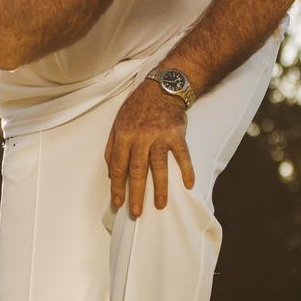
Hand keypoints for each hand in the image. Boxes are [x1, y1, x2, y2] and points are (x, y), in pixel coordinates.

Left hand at [104, 81, 194, 217]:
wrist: (161, 89)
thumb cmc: (137, 108)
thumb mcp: (117, 124)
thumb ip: (112, 148)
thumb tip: (111, 173)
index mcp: (124, 136)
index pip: (119, 167)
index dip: (117, 187)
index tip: (118, 202)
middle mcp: (141, 138)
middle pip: (137, 170)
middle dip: (136, 193)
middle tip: (136, 212)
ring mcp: (160, 136)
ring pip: (159, 166)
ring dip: (160, 188)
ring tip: (160, 205)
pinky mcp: (177, 134)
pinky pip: (183, 155)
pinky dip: (187, 170)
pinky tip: (189, 185)